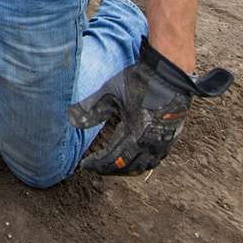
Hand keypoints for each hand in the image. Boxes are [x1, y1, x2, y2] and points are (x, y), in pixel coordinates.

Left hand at [67, 38, 231, 174]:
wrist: (170, 73)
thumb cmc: (139, 81)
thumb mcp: (110, 92)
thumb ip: (91, 108)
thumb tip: (70, 119)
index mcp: (136, 134)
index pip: (113, 158)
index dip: (97, 164)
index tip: (84, 165)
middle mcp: (152, 143)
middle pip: (128, 166)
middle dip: (109, 169)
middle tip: (95, 168)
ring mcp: (164, 142)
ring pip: (144, 165)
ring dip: (126, 169)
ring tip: (111, 166)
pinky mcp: (171, 137)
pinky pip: (155, 158)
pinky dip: (141, 162)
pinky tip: (133, 158)